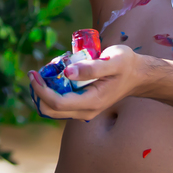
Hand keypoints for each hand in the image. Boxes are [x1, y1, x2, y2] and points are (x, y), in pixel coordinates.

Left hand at [27, 45, 150, 120]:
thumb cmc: (127, 65)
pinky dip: (54, 88)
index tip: (34, 73)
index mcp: (92, 102)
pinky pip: (60, 101)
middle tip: (42, 69)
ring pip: (53, 107)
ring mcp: (83, 110)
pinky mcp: (81, 105)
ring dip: (47, 88)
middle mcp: (86, 111)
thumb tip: (67, 72)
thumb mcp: (113, 60)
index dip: (41, 90)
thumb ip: (91, 67)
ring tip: (55, 66)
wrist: (137, 75)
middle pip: (50, 110)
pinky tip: (61, 71)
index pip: (57, 103)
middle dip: (40, 90)